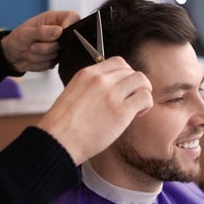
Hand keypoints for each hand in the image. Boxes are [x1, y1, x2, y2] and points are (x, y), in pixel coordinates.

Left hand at [0, 10, 79, 72]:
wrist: (11, 55)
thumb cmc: (18, 38)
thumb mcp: (26, 32)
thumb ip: (42, 31)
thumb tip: (59, 31)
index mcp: (54, 19)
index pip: (72, 17)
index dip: (70, 25)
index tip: (59, 34)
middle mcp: (60, 33)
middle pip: (65, 41)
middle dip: (46, 47)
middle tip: (33, 46)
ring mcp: (59, 47)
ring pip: (57, 55)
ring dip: (39, 56)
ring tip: (30, 50)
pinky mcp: (56, 60)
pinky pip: (52, 64)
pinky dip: (39, 62)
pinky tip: (33, 57)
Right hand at [37, 57, 152, 164]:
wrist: (57, 142)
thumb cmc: (62, 125)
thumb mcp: (73, 93)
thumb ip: (91, 87)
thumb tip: (110, 89)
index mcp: (87, 74)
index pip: (117, 62)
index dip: (125, 74)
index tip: (123, 86)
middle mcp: (101, 80)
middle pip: (131, 71)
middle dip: (135, 84)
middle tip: (131, 98)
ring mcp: (112, 94)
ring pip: (141, 80)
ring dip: (143, 91)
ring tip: (136, 106)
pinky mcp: (121, 112)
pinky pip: (145, 98)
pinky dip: (146, 105)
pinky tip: (136, 114)